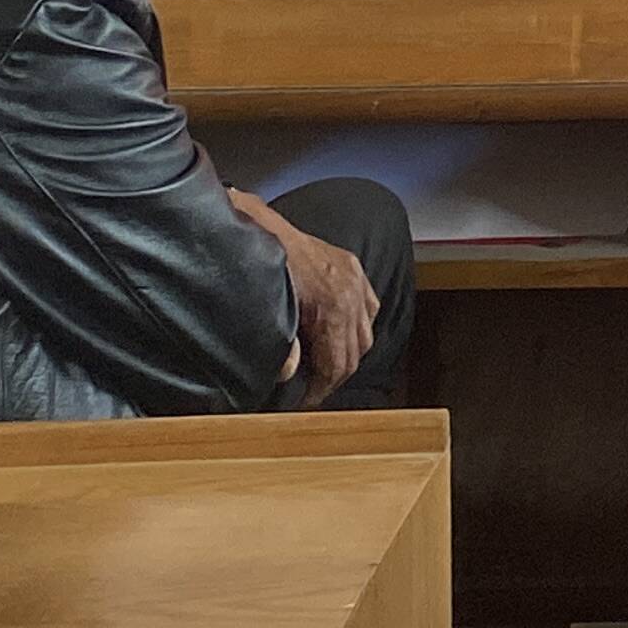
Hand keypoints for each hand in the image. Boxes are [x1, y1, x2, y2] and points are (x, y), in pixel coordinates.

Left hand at [230, 188, 380, 403]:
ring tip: (323, 368)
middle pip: (355, 353)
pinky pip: (368, 308)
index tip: (304, 401)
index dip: (321, 389)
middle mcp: (352, 292)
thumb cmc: (261, 265)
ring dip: (348, 354)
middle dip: (334, 377)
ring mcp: (356, 279)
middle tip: (311, 392)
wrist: (259, 226)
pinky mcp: (353, 268)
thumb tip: (288, 373)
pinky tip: (339, 335)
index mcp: (333, 305)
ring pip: (366, 332)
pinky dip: (358, 327)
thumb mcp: (268, 309)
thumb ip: (281, 344)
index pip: (338, 364)